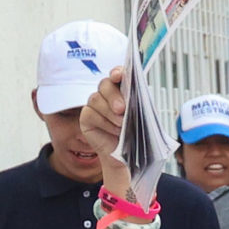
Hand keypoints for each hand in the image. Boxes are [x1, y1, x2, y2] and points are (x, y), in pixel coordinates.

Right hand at [79, 70, 129, 187]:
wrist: (130, 156)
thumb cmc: (137, 135)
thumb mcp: (142, 118)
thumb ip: (137, 104)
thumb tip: (132, 97)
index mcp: (123, 91)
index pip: (118, 75)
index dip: (118, 72)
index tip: (120, 75)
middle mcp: (107, 95)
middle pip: (105, 85)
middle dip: (114, 96)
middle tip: (123, 109)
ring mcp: (95, 105)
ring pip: (96, 99)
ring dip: (110, 113)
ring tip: (122, 126)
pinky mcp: (87, 117)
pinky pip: (90, 114)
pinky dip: (104, 123)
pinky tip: (114, 131)